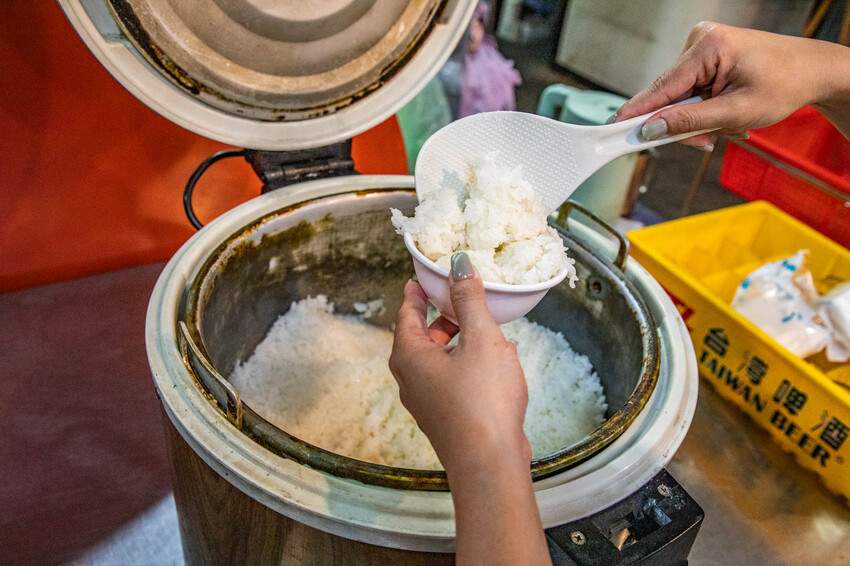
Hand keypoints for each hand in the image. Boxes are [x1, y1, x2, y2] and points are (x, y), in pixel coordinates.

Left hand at [389, 252, 550, 565]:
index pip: (407, 313)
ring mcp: (427, 402)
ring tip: (484, 330)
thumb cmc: (482, 400)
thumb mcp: (481, 339)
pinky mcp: (446, 418)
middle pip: (421, 337)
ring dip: (459, 342)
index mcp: (410, 356)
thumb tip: (458, 264)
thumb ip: (469, 299)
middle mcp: (411, 379)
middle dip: (442, 317)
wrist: (490, 463)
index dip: (416, 293)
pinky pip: (451, 381)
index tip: (420, 279)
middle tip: (457, 300)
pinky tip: (496, 363)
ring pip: (438, 361)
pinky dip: (467, 365)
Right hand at [615, 22, 849, 145]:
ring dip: (699, 120)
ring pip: (680, 98)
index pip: (660, 87)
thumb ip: (689, 122)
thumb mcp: (735, 112)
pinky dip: (704, 109)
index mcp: (707, 47)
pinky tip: (726, 114)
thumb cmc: (785, 85)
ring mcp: (702, 47)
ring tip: (729, 127)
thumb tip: (651, 129)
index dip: (637, 113)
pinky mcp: (706, 56)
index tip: (613, 130)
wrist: (814, 71)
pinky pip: (690, 92)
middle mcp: (699, 41)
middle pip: (669, 96)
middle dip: (685, 124)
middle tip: (709, 142)